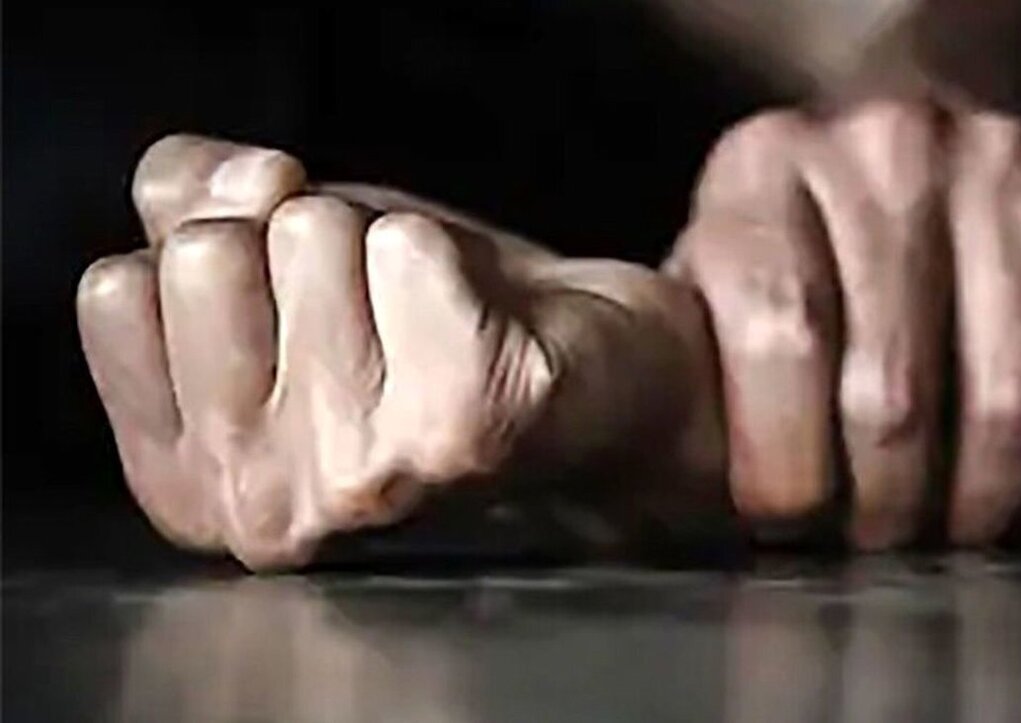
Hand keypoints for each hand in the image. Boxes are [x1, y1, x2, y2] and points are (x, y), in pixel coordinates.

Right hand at [78, 135, 725, 568]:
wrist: (591, 379)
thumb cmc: (419, 325)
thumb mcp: (268, 259)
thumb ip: (187, 198)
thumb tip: (245, 187)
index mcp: (189, 481)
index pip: (118, 289)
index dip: (212, 250)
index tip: (286, 301)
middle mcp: (262, 507)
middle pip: (208, 255)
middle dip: (298, 242)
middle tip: (373, 313)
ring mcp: (362, 479)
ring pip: (312, 236)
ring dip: (379, 248)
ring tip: (429, 325)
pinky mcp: (462, 430)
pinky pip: (408, 248)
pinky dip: (449, 257)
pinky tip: (482, 329)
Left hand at [667, 98, 1020, 548]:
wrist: (895, 159)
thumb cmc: (784, 256)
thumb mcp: (703, 288)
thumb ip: (682, 371)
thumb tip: (655, 488)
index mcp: (763, 165)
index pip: (780, 334)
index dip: (783, 461)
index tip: (784, 521)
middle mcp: (887, 148)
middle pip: (892, 386)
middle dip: (878, 505)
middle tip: (866, 542)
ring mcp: (1004, 169)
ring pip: (1006, 396)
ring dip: (972, 503)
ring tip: (937, 532)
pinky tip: (1014, 498)